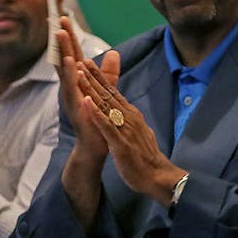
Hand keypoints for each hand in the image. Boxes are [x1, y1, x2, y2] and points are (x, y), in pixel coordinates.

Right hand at [56, 16, 117, 165]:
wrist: (96, 145)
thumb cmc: (98, 119)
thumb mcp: (104, 91)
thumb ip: (108, 72)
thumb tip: (115, 52)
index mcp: (78, 81)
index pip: (74, 54)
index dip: (70, 37)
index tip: (65, 18)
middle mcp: (71, 86)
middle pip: (65, 57)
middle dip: (62, 38)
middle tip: (57, 18)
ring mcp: (71, 96)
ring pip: (65, 70)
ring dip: (62, 51)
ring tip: (60, 34)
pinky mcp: (75, 106)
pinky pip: (72, 88)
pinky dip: (70, 75)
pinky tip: (71, 63)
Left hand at [75, 57, 181, 203]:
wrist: (157, 176)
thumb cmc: (146, 157)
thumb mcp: (139, 132)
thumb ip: (132, 120)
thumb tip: (128, 110)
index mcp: (131, 115)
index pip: (114, 93)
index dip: (101, 78)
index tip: (89, 64)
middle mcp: (128, 117)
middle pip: (108, 94)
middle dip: (94, 77)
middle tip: (82, 61)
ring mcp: (124, 129)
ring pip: (106, 105)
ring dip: (92, 89)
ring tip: (80, 74)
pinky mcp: (120, 143)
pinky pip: (106, 126)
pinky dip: (96, 114)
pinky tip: (87, 103)